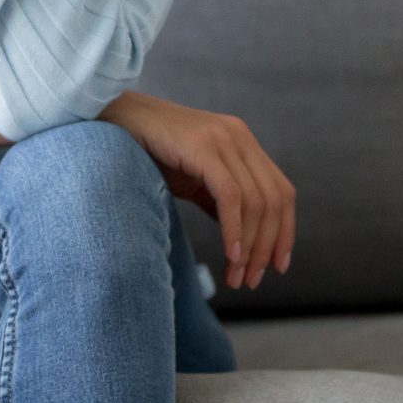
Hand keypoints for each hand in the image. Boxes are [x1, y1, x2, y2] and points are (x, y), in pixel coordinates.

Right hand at [98, 90, 296, 290]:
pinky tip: (231, 255)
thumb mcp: (196, 181)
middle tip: (252, 280)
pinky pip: (230, 196)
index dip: (285, 231)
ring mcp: (223, 139)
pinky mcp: (203, 147)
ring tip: (237, 277)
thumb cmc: (153, 154)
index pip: (282, 192)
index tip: (278, 265)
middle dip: (267, 246)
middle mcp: (240, 137)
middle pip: (274, 200)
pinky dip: (234, 230)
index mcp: (244, 143)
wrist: (116, 122)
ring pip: (255, 202)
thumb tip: (242, 243)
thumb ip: (222, 203)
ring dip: (250, 247)